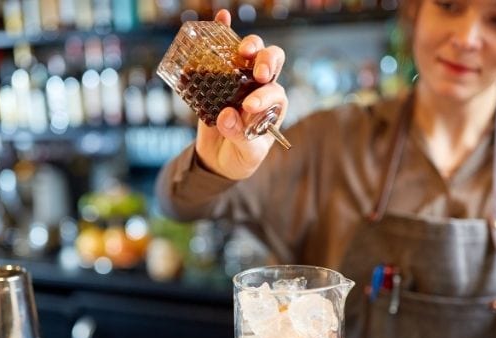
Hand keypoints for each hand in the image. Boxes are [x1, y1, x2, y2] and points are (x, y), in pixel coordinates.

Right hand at [194, 9, 287, 180]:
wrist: (219, 160)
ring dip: (249, 45)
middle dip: (268, 62)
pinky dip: (224, 32)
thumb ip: (241, 138)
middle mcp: (261, 88)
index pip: (276, 92)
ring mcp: (240, 80)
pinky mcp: (219, 77)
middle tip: (258, 73)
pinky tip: (221, 18)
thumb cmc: (240, 158)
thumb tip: (226, 116)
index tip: (249, 107)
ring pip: (252, 53)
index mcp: (274, 106)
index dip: (265, 96)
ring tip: (242, 50)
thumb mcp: (247, 156)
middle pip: (273, 63)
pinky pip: (224, 51)